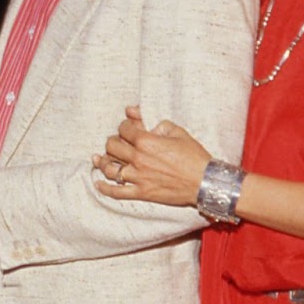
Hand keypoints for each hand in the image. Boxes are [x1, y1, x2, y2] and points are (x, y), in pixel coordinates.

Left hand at [92, 104, 209, 207]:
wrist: (205, 182)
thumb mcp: (177, 131)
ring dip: (104, 163)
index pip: (123, 129)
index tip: (129, 129)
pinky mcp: (142, 192)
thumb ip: (153, 121)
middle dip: (113, 142)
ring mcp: (138, 177)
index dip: (125, 126)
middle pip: (112, 147)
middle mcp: (138, 159)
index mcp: (146, 141)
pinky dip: (105, 188)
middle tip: (118, 143)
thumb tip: (132, 111)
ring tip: (101, 159)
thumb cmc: (194, 156)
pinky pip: (117, 192)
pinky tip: (98, 184)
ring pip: (110, 169)